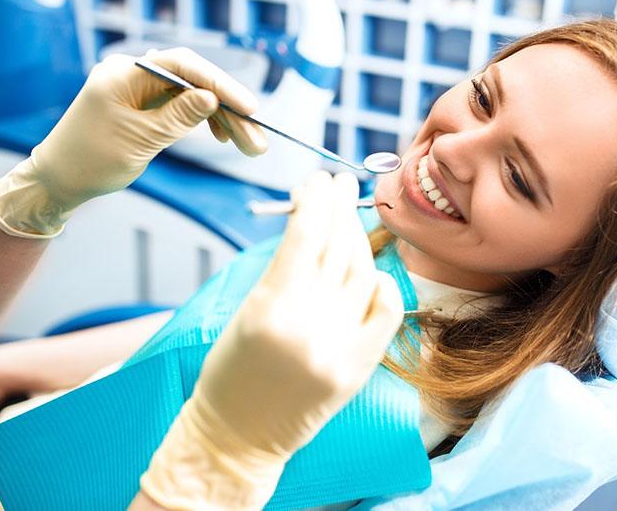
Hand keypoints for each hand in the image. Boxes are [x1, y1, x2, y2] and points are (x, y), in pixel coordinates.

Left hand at [0, 48, 266, 237]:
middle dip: (229, 109)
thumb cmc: (91, 160)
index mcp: (124, 74)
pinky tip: (225, 137)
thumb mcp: (139, 141)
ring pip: (194, 97)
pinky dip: (205, 122)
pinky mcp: (147, 106)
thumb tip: (212, 97)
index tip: (248, 107)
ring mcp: (141, 90)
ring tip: (251, 145)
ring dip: (224, 120)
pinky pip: (183, 107)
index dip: (219, 83)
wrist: (60, 180)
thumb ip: (178, 117)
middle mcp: (134, 75)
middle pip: (193, 82)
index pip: (182, 66)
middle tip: (258, 138)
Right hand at [139, 172, 403, 509]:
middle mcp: (310, 324)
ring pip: (362, 272)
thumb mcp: (245, 309)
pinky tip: (372, 271)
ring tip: (349, 217)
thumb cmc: (230, 370)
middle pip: (336, 247)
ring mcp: (340, 347)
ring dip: (357, 238)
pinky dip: (383, 285)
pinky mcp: (359, 367)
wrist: (239, 435)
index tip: (318, 180)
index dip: (315, 200)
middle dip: (339, 207)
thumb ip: (284, 267)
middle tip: (340, 182)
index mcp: (271, 307)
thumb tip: (315, 221)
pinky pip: (386, 312)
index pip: (305, 235)